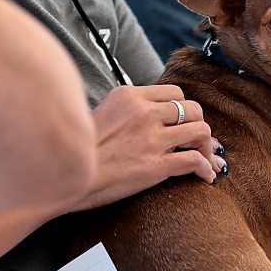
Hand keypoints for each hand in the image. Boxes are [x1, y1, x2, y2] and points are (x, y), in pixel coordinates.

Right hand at [68, 84, 225, 211]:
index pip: (174, 93)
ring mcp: (151, 139)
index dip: (184, 108)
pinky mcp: (155, 165)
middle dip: (200, 125)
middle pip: (193, 109)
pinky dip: (206, 169)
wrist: (62, 176)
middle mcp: (144, 113)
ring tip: (208, 159)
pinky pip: (194, 161)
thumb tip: (138, 116)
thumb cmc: (76, 150)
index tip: (185, 122)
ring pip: (200, 132)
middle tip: (200, 141)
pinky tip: (207, 177)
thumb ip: (122, 111)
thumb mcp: (97, 114)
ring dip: (208, 147)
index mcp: (129, 96)